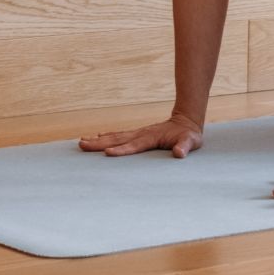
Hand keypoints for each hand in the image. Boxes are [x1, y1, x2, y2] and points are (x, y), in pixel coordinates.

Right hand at [77, 114, 202, 156]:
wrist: (186, 121)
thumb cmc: (189, 135)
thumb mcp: (191, 142)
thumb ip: (184, 147)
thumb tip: (179, 153)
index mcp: (152, 137)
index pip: (134, 145)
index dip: (122, 150)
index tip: (107, 153)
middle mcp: (142, 134)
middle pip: (118, 139)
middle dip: (100, 143)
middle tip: (82, 144)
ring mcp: (138, 133)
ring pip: (115, 136)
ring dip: (99, 140)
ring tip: (82, 142)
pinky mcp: (137, 134)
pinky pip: (119, 135)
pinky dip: (107, 137)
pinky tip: (97, 138)